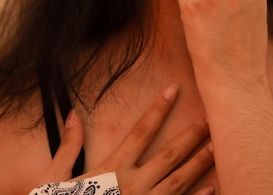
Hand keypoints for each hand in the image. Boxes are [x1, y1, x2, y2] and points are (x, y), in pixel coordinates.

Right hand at [39, 84, 213, 194]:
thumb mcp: (55, 178)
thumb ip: (68, 147)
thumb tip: (73, 115)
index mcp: (112, 170)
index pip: (142, 131)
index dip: (159, 109)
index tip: (175, 89)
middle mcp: (133, 186)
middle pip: (170, 155)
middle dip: (192, 134)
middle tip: (213, 117)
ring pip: (178, 181)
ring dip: (199, 163)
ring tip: (217, 146)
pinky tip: (212, 188)